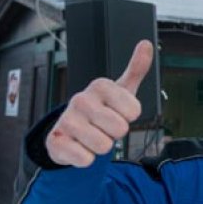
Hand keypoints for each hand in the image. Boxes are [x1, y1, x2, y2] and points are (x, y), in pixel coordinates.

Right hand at [46, 40, 153, 166]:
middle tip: (104, 127)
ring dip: (102, 147)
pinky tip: (79, 147)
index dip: (129, 117)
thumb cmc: (102, 110)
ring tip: (92, 137)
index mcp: (100, 86)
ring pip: (104, 146)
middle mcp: (81, 99)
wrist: (71, 131)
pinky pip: (85, 160)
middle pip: (120, 129)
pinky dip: (86, 159)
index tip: (118, 112)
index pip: (134, 111)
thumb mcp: (122, 90)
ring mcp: (66, 120)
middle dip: (116, 134)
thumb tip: (146, 43)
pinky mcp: (55, 141)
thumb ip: (136, 69)